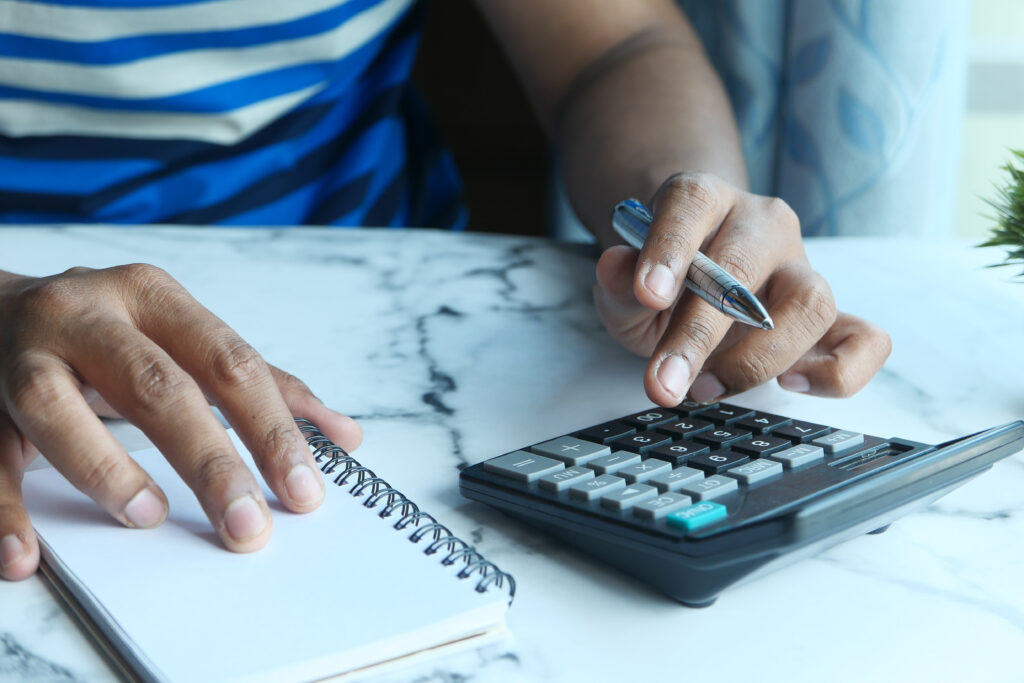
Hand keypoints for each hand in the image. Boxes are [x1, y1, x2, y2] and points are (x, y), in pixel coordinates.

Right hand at [0, 264, 361, 579]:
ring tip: (149, 517)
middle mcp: (88, 314)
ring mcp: (23, 353)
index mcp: (154, 298)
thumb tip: (343, 435)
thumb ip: (262, 386)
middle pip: (157, 385)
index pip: (228, 362)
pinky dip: (5, 509)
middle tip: (247, 525)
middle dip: (209, 461)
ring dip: (106, 468)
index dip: (270, 428)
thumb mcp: (185, 340)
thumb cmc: (110, 333)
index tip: (304, 489)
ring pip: (58, 407)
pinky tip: (26, 555)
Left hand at [594, 173, 890, 405]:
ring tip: (704, 389)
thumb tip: (615, 267)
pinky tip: (791, 384)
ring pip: (810, 303)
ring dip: (757, 359)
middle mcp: (763, 225)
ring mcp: (803, 268)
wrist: (701, 282)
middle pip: (745, 266)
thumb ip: (617, 281)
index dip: (669, 247)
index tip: (646, 294)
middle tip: (663, 384)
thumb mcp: (625, 284)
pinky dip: (837, 372)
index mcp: (705, 200)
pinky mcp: (833, 318)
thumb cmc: (665, 282)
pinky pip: (866, 340)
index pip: (690, 204)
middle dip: (700, 332)